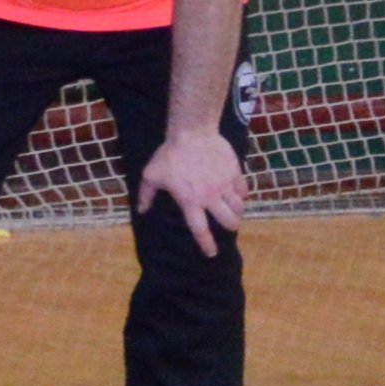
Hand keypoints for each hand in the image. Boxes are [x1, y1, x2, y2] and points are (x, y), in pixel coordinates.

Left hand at [136, 123, 244, 251]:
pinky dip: (243, 194)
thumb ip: (146, 195)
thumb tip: (141, 211)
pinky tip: (240, 194)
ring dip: (237, 212)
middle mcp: (210, 197)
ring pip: (238, 207)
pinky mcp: (234, 172)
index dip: (207, 244)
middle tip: (229, 225)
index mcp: (190, 202)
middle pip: (227, 221)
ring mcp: (224, 185)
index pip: (200, 230)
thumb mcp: (152, 175)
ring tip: (235, 212)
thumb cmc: (170, 155)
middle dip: (230, 227)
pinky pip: (244, 189)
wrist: (192, 132)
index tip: (212, 253)